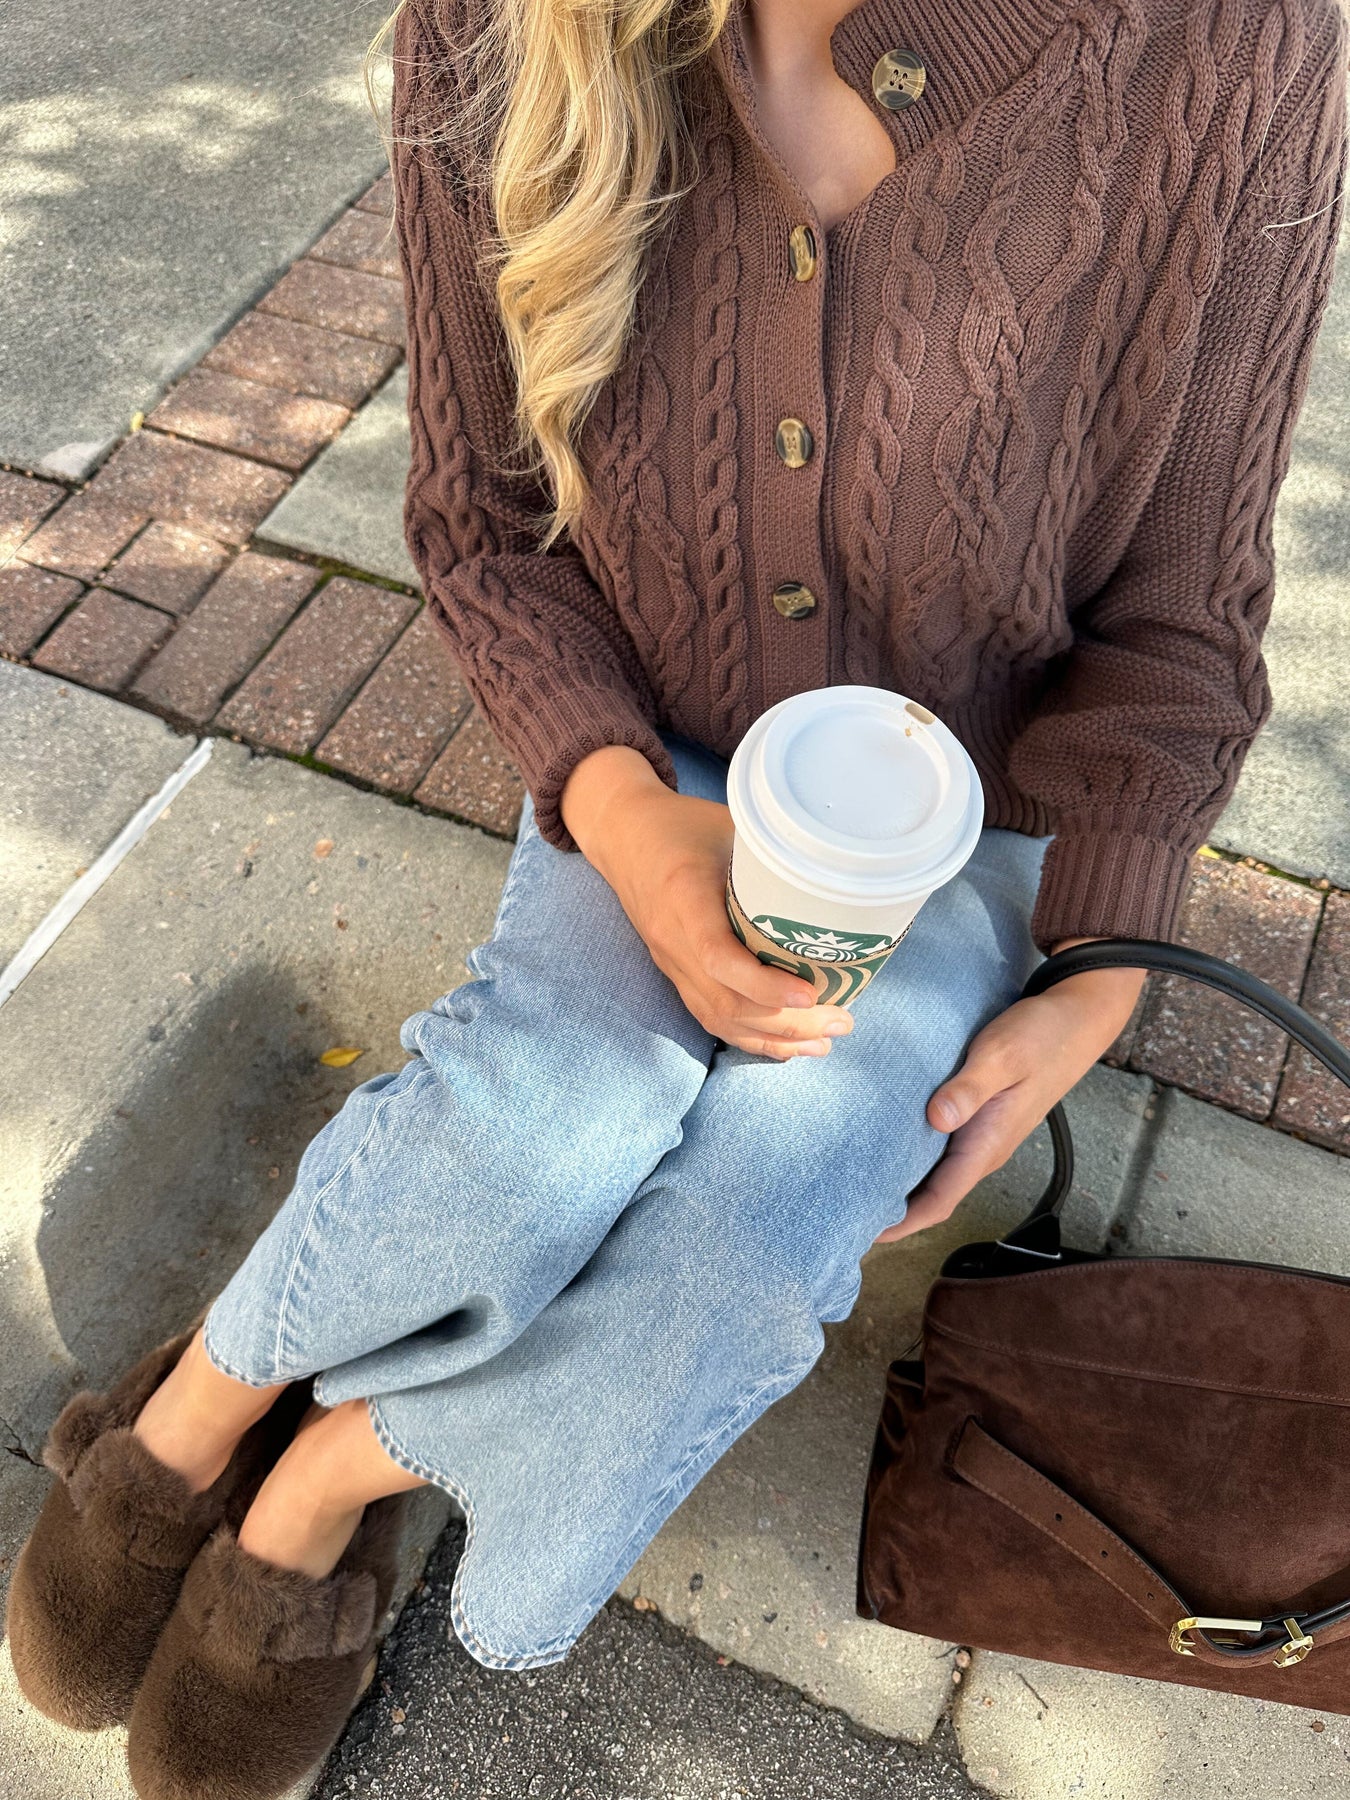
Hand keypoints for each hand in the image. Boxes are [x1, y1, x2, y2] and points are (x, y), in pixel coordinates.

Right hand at [560, 746, 855, 1060]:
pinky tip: (786, 1044)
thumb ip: (771, 855)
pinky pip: (710, 1015)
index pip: (718, 958)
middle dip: (788, 1024)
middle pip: (727, 1002)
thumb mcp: (728, 824)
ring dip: (773, 1038)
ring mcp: (671, 962)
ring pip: (719, 1019)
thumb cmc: (681, 823)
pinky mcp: (675, 972)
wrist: (623, 834)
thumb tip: (834, 879)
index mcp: (684, 898)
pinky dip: (750, 1036)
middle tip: (842, 1022)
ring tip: (823, 1042)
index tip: (811, 995)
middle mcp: (672, 940)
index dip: (765, 985)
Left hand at [873, 935, 1144, 1241]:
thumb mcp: (1001, 1056)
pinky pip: (939, 1149)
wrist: (1076, 1019)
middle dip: (890, 1211)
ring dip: (899, 1185)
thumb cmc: (1039, 1036)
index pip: (939, 1202)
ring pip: (934, 1174)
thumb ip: (970, 1089)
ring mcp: (981, 1134)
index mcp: (986, 1145)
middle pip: (931, 1196)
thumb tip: (936, 1119)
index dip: (902, 1224)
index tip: (862, 1235)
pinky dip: (910, 1155)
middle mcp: (982, 1149)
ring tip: (851, 1186)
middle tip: (840, 1212)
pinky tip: (882, 1145)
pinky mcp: (977, 1116)